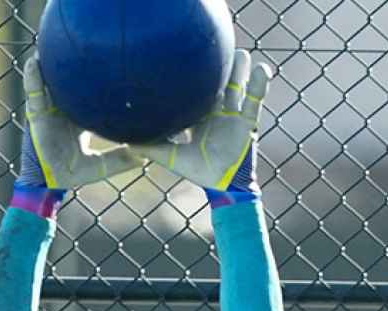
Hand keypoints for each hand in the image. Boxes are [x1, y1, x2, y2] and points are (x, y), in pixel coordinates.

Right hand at [20, 53, 141, 191]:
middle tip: (85, 49)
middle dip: (72, 68)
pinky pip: (34, 92)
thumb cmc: (71, 174)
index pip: (88, 96)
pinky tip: (34, 61)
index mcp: (77, 120)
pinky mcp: (37, 114)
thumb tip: (147, 157)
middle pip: (68, 84)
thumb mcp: (101, 166)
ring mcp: (49, 111)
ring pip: (49, 83)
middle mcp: (63, 112)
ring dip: (50, 65)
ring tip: (53, 46)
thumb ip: (121, 159)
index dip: (98, 82)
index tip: (111, 68)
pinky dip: (33, 76)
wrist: (49, 184)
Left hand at [126, 50, 271, 194]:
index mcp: (198, 118)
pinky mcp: (247, 122)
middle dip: (217, 70)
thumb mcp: (170, 157)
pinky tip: (263, 68)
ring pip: (237, 88)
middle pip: (217, 86)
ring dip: (239, 71)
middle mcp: (216, 114)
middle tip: (214, 50)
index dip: (191, 80)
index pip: (194, 95)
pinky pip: (255, 101)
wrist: (222, 183)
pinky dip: (259, 85)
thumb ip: (150, 148)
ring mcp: (233, 116)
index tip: (185, 61)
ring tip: (240, 53)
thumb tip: (124, 142)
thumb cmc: (197, 171)